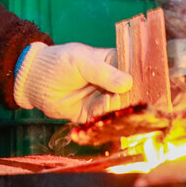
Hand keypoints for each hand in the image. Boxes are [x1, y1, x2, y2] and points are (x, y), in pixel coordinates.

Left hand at [12, 42, 132, 122]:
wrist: (35, 81)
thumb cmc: (59, 62)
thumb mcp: (81, 62)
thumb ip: (103, 73)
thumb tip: (128, 83)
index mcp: (115, 62)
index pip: (137, 70)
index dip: (144, 79)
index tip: (150, 88)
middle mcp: (114, 82)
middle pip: (133, 93)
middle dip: (133, 100)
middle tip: (128, 103)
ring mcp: (105, 99)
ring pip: (120, 109)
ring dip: (117, 113)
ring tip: (106, 110)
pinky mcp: (94, 115)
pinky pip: (104, 122)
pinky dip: (102, 124)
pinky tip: (94, 121)